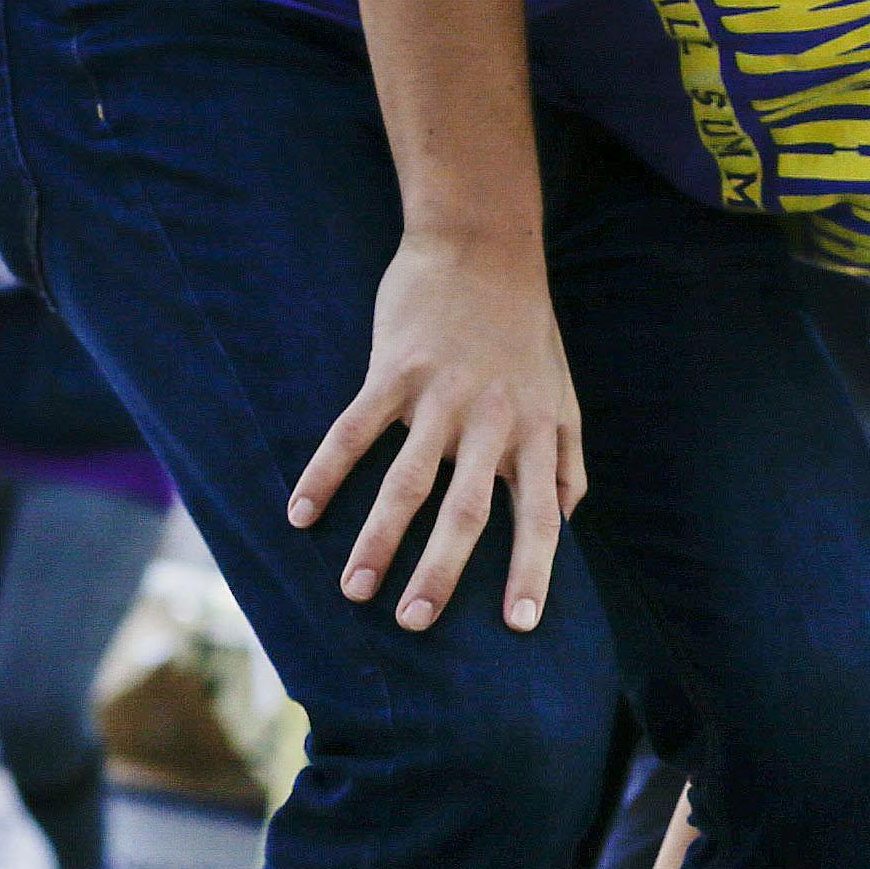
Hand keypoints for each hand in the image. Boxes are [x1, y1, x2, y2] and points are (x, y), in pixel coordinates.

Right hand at [292, 229, 581, 634]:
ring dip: (378, 539)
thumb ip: (566, 459)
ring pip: (406, 481)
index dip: (533, 571)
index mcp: (534, 432)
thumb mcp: (561, 392)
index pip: (541, 515)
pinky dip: (326, 473)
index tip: (519, 625)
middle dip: (440, 573)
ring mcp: (440, 395)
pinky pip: (355, 430)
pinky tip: (301, 514)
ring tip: (354, 590)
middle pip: (466, 511)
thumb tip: (568, 517)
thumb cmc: (524, 327)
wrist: (483, 243)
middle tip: (413, 623)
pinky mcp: (395, 369)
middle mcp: (491, 419)